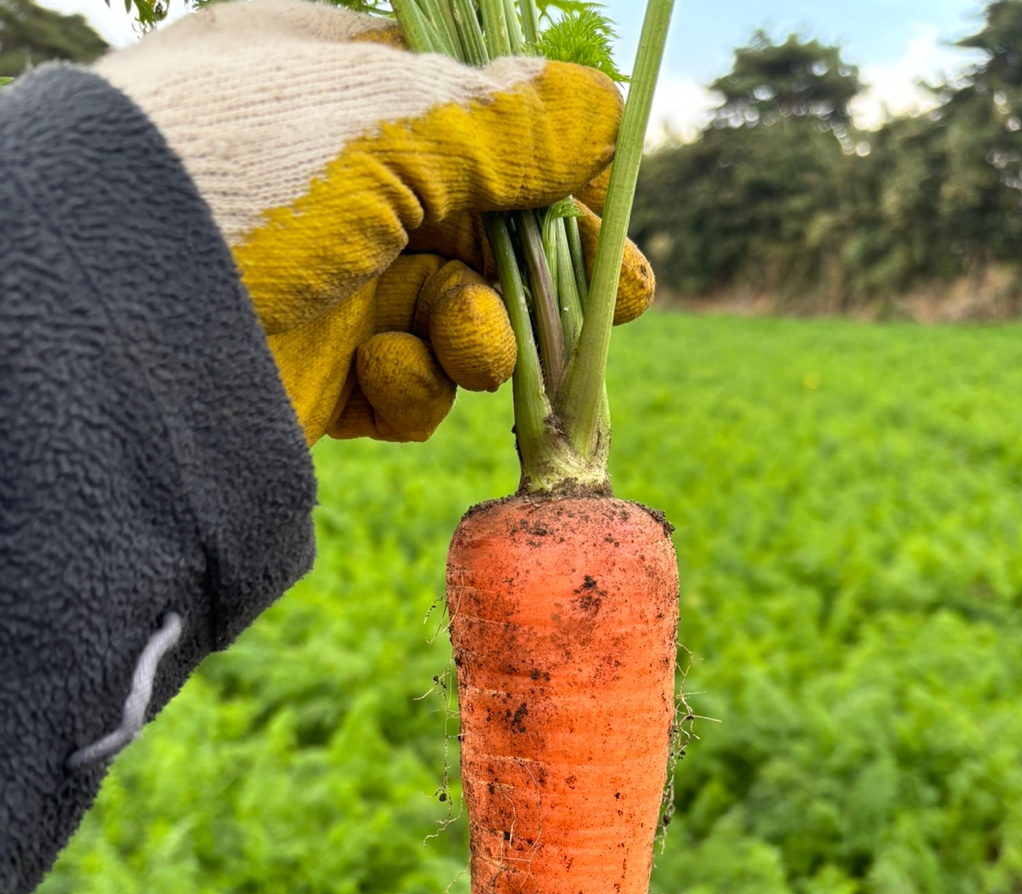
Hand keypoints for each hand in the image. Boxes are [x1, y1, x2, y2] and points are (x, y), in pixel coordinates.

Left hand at [95, 0, 653, 444]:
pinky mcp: (313, 377)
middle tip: (621, 301)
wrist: (108, 325)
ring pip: (451, 313)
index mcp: (331, 86)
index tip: (615, 211)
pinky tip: (388, 379)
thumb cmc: (237, 177)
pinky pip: (403, 385)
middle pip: (478, 224)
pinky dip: (412, 387)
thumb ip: (504, 123)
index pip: (474, 118)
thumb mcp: (381, 125)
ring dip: (479, 335)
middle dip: (546, 268)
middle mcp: (329, 181)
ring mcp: (321, 283)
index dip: (553, 167)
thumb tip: (607, 109)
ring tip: (474, 348)